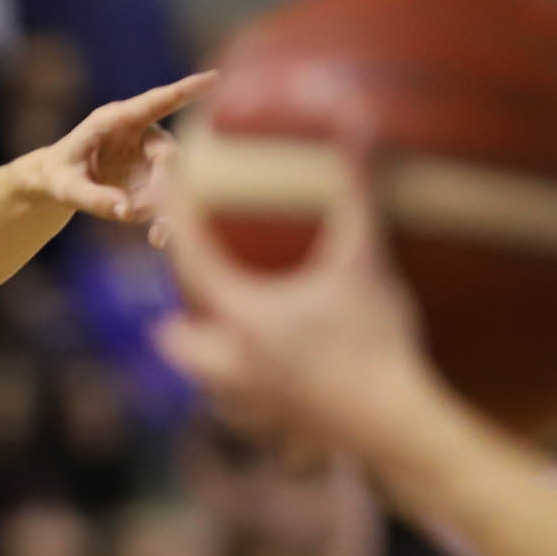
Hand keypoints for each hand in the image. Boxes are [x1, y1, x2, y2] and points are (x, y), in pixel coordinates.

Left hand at [24, 72, 215, 224]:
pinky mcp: (153, 183)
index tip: (215, 78)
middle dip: (164, 185)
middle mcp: (142, 136)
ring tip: (156, 235)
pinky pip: (168, 201)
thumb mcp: (65, 186)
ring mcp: (151, 160)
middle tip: (143, 210)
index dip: (186, 90)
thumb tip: (126, 211)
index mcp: (117, 120)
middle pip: (169, 155)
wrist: (58, 183)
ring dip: (168, 209)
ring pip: (175, 181)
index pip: (156, 102)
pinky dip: (166, 221)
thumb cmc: (58, 174)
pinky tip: (158, 239)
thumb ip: (92, 197)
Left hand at [150, 132, 439, 452]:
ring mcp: (251, 400)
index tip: (161, 191)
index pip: (190, 260)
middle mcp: (232, 361)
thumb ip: (356, 194)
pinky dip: (239, 395)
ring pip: (204, 379)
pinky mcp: (277, 425)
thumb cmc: (378, 339)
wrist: (395, 424)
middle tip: (186, 288)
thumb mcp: (365, 261)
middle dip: (175, 314)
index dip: (175, 220)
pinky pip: (241, 411)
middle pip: (177, 338)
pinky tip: (261, 383)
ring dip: (202, 358)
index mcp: (242, 316)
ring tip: (219, 339)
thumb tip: (360, 130)